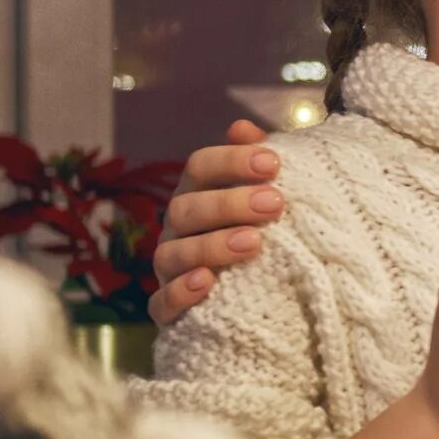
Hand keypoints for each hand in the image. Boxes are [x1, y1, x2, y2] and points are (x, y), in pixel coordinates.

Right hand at [149, 122, 283, 325]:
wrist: (256, 304)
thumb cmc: (259, 235)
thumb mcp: (264, 197)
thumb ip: (255, 165)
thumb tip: (243, 128)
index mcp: (197, 195)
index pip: (200, 167)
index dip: (232, 161)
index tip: (273, 163)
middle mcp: (178, 229)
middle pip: (187, 208)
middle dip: (230, 203)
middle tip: (275, 203)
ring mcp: (169, 269)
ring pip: (174, 253)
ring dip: (212, 246)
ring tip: (254, 243)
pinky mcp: (169, 311)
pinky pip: (163, 303)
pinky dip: (180, 293)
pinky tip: (206, 283)